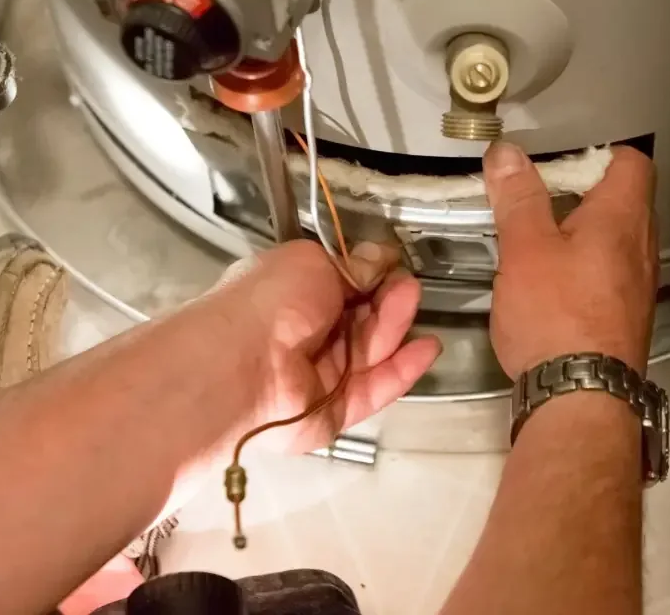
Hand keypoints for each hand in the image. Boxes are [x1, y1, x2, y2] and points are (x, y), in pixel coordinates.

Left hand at [214, 240, 441, 453]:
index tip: (393, 264)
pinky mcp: (337, 411)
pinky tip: (428, 348)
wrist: (241, 365)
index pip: (343, 286)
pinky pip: (375, 389)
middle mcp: (308, 335)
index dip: (371, 275)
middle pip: (363, 318)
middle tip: (406, 286)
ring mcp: (323, 376)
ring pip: (372, 350)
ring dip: (397, 326)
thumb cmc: (271, 301)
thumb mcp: (311, 263)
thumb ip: (350, 266)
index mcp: (293, 295)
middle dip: (388, 299)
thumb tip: (378, 258)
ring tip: (412, 304)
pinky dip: (402, 370)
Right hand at [484, 143, 658, 376]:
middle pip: (623, 200)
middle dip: (581, 193)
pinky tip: (550, 285)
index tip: (556, 161)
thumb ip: (518, 198)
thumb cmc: (556, 317)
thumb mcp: (525, 248)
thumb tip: (509, 154)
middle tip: (538, 198)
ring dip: (581, 233)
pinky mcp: (625, 317)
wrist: (581, 395)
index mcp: (623, 218)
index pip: (631, 162)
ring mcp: (638, 285)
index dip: (597, 153)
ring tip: (538, 241)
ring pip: (615, 240)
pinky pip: (609, 275)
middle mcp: (642, 248)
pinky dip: (583, 268)